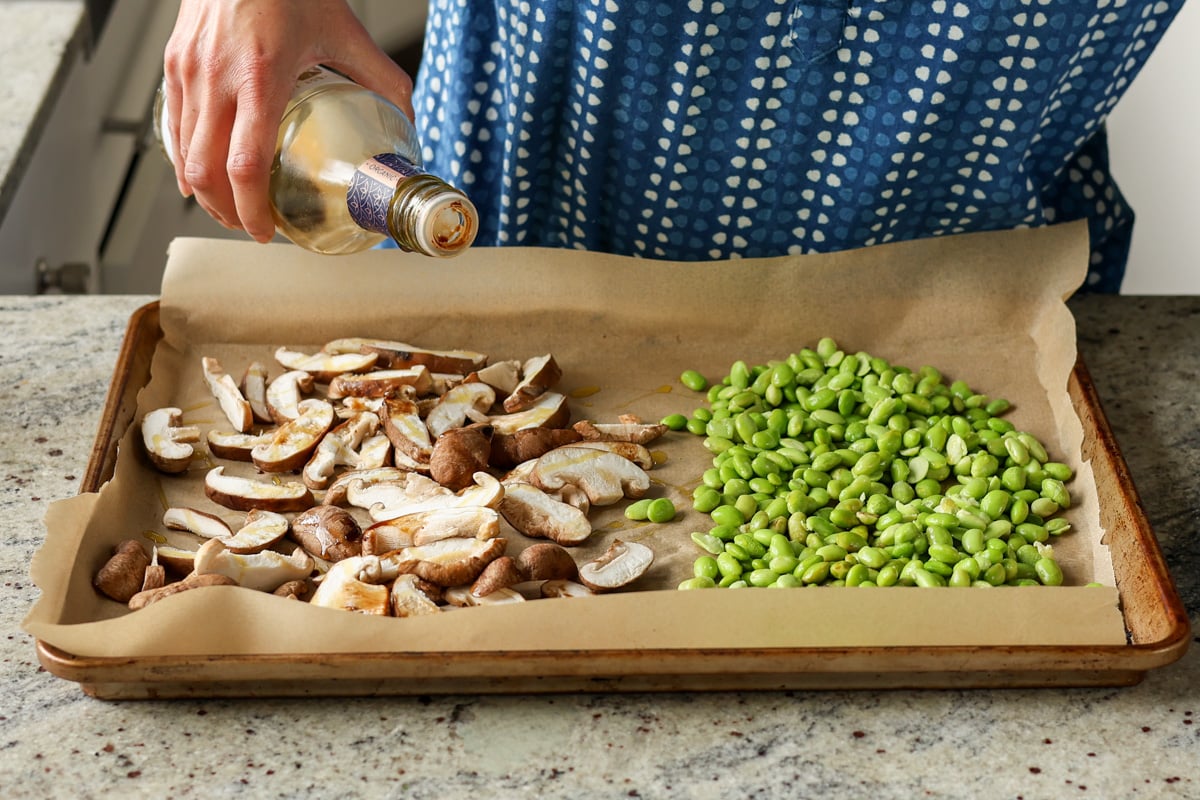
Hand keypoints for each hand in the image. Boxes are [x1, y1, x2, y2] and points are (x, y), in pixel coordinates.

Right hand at [162, 0, 414, 241]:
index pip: (246, 165)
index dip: (252, 210)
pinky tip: (201, 173)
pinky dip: (185, 158)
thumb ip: (381, 78)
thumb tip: (409, 121)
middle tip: (252, 227)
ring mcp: (189, 70)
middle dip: (227, 211)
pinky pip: (173, 126)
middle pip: (207, 171)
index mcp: (261, 76)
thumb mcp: (345, 30)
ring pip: (183, 154)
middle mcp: (217, 78)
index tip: (265, 232)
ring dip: (205, 191)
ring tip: (231, 207)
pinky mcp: (174, 63)